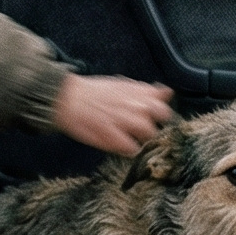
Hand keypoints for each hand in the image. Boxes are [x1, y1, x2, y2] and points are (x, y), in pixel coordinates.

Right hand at [51, 74, 174, 154]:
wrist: (68, 99)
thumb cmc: (92, 93)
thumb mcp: (122, 85)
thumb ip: (145, 91)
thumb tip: (167, 92)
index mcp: (138, 93)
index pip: (164, 105)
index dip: (161, 113)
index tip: (153, 118)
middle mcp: (137, 105)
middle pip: (162, 120)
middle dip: (155, 125)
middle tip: (141, 129)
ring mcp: (127, 122)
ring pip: (149, 135)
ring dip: (143, 138)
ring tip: (129, 137)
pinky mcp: (115, 137)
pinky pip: (133, 149)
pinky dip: (129, 149)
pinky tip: (120, 145)